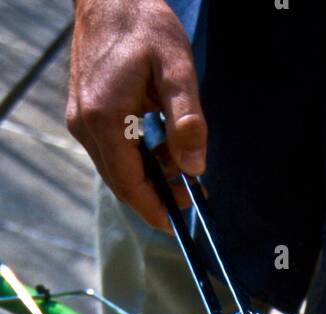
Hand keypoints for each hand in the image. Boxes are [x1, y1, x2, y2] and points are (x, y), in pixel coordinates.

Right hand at [67, 0, 206, 230]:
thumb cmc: (144, 25)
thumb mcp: (177, 69)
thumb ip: (187, 120)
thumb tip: (195, 167)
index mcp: (105, 118)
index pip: (129, 184)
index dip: (154, 210)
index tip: (179, 227)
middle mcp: (85, 124)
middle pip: (121, 182)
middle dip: (156, 196)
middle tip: (191, 195)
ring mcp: (81, 120)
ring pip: (117, 169)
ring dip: (150, 177)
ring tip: (182, 166)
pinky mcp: (84, 114)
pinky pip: (112, 152)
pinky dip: (138, 159)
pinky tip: (162, 147)